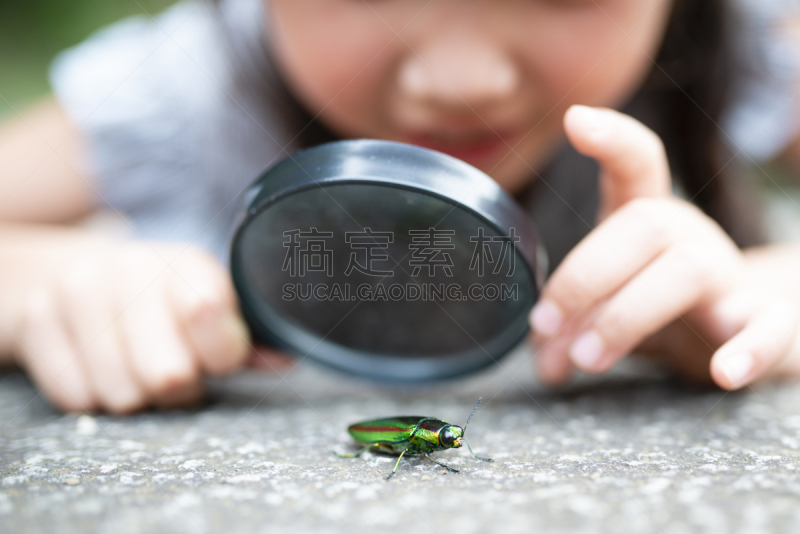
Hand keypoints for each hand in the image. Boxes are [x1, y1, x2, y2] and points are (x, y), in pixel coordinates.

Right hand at [13, 241, 253, 412]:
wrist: (63, 277)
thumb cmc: (152, 303)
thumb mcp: (204, 308)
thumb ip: (245, 340)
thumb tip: (285, 358)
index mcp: (189, 264)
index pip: (211, 316)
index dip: (219, 356)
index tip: (217, 359)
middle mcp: (134, 267)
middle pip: (170, 377)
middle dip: (176, 386)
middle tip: (170, 366)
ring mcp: (80, 289)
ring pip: (123, 395)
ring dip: (132, 393)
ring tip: (131, 363)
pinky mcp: (36, 318)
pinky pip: (77, 397)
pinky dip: (90, 394)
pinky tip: (93, 364)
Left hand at [529, 106, 799, 388]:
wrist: (757, 330)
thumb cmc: (668, 307)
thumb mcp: (612, 306)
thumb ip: (574, 329)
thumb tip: (546, 365)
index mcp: (651, 222)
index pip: (638, 163)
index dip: (612, 138)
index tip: (575, 119)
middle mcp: (691, 236)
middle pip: (645, 223)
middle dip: (584, 276)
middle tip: (545, 329)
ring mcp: (732, 276)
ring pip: (686, 270)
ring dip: (626, 315)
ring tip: (587, 359)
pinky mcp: (771, 322)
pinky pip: (770, 328)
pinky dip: (749, 349)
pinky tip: (723, 373)